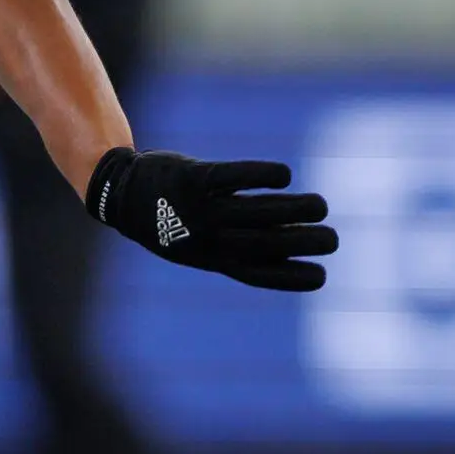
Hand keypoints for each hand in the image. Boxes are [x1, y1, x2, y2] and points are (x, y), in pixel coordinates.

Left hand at [86, 148, 339, 291]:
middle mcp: (206, 238)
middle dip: (302, 244)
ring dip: (293, 209)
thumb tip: (289, 248)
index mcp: (211, 259)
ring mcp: (198, 208)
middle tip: (334, 240)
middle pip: (263, 244)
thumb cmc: (169, 221)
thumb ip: (237, 245)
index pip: (257, 274)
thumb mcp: (198, 244)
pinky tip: (286, 176)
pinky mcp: (192, 177)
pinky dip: (260, 176)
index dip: (290, 277)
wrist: (120, 194)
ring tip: (322, 206)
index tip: (322, 276)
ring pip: (254, 212)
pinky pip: (232, 177)